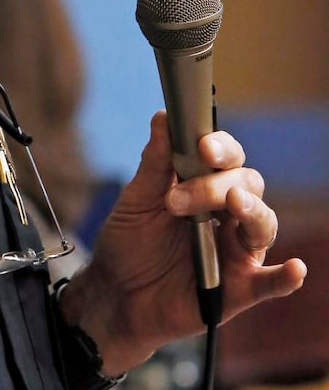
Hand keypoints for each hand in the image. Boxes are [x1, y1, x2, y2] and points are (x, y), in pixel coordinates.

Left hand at [60, 111, 307, 375]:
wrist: (115, 293)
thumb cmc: (128, 241)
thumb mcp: (137, 200)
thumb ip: (156, 163)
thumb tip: (164, 116)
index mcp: (203, 185)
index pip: (227, 158)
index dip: (221, 147)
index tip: (202, 146)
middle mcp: (226, 214)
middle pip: (246, 185)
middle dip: (216, 185)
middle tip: (177, 200)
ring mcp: (235, 250)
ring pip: (263, 223)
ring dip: (252, 211)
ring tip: (234, 204)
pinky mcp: (238, 289)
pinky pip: (269, 282)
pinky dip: (285, 276)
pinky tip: (295, 268)